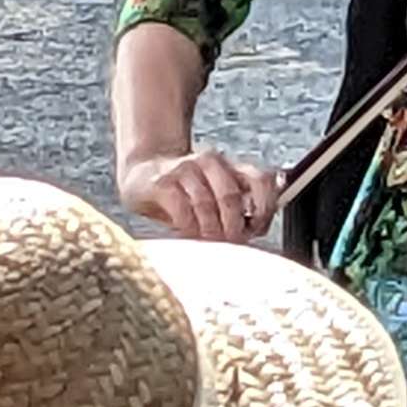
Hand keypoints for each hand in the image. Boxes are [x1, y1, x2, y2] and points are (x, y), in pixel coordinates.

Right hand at [120, 146, 283, 242]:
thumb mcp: (214, 197)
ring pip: (205, 203)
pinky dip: (188, 226)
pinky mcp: (162, 182)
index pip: (261, 180)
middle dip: (234, 226)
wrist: (142, 174)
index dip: (265, 207)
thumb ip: (239, 208)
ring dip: (210, 229)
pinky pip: (181, 207)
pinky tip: (188, 234)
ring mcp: (184, 169)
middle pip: (231, 196)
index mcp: (230, 166)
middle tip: (231, 243)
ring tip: (210, 242)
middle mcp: (210, 162)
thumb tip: (258, 227)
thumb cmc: (184, 193)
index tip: (258, 229)